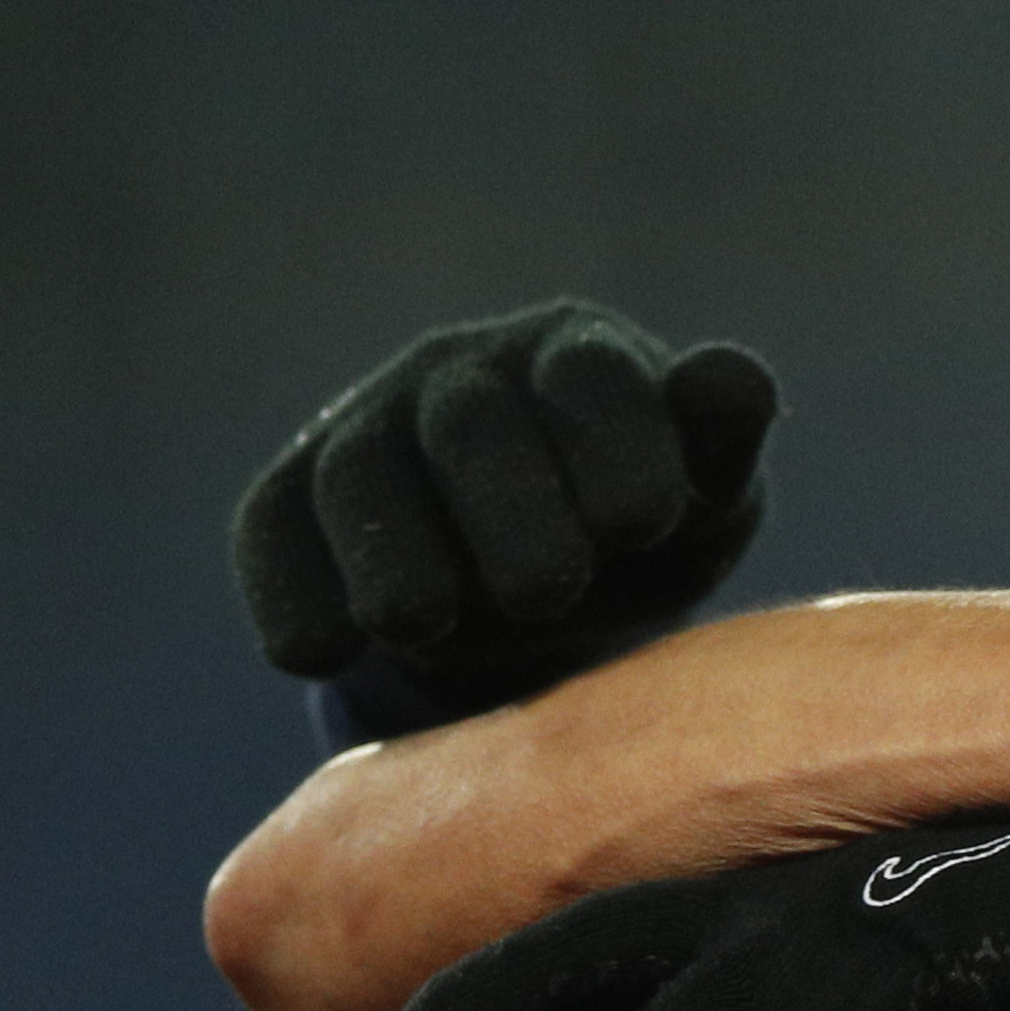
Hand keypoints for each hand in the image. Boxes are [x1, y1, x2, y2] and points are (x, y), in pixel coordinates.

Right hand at [235, 301, 775, 716]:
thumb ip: (717, 443)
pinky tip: (311, 653)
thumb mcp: (701, 496)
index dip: (613, 441)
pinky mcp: (293, 500)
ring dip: (385, 551)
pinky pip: (274, 531)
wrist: (543, 591)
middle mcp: (463, 374)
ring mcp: (369, 428)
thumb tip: (735, 378)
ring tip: (419, 623)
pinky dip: (290, 590)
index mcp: (577, 357)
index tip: (645, 521)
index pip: (591, 377)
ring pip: (359, 475)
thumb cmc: (645, 531)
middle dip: (503, 503)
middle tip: (546, 591)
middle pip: (469, 424)